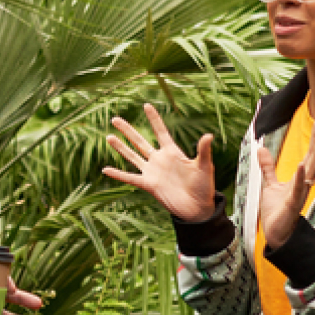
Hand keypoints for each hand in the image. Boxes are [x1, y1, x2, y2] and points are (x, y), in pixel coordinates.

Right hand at [102, 104, 216, 221]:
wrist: (197, 208)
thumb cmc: (203, 186)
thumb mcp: (204, 166)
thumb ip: (203, 151)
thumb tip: (209, 135)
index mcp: (173, 152)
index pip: (160, 132)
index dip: (154, 119)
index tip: (146, 106)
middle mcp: (160, 160)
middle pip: (140, 141)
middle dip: (128, 130)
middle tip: (115, 119)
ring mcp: (153, 172)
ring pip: (132, 156)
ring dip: (120, 147)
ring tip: (109, 136)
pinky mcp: (149, 185)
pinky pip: (130, 178)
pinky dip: (118, 174)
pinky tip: (105, 170)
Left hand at [256, 118, 314, 247]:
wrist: (275, 233)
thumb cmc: (276, 211)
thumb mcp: (269, 184)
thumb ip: (267, 167)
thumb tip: (261, 149)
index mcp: (300, 178)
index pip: (310, 154)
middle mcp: (304, 183)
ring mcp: (300, 193)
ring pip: (310, 170)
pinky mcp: (292, 203)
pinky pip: (298, 188)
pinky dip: (299, 176)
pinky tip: (302, 164)